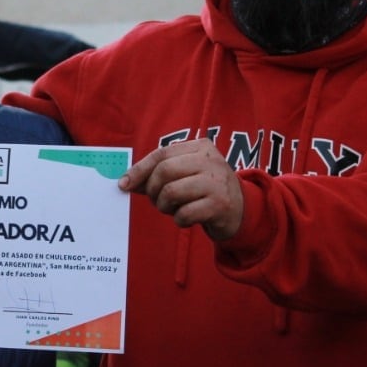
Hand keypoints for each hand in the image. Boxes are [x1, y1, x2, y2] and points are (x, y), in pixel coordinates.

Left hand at [120, 139, 243, 239]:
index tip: (124, 184)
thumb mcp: (186, 175)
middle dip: (153, 190)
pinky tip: (187, 218)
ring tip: (173, 209)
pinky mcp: (220, 205)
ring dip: (165, 206)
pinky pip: (184, 213)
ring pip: (171, 192)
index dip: (139, 170)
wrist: (242, 209)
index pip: (161, 154)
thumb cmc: (205, 190)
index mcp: (201, 147)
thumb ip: (159, 175)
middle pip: (164, 171)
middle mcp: (211, 160)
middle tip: (157, 201)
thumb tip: (126, 181)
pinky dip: (179, 220)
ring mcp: (217, 182)